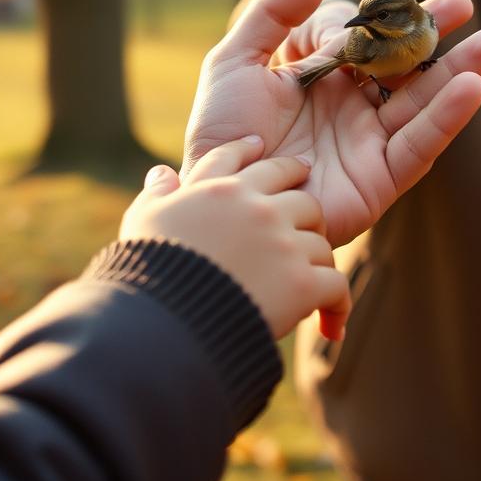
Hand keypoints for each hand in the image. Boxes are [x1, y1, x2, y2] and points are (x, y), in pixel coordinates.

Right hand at [121, 137, 349, 339]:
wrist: (161, 323)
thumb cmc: (146, 273)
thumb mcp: (144, 222)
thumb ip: (158, 194)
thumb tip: (160, 174)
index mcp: (221, 191)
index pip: (251, 161)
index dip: (267, 157)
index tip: (283, 157)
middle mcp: (259, 209)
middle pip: (304, 199)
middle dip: (308, 215)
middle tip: (309, 230)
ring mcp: (283, 245)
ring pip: (322, 243)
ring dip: (318, 264)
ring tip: (312, 283)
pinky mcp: (301, 284)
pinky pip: (335, 286)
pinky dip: (336, 306)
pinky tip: (331, 323)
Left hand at [181, 0, 480, 247]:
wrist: (217, 201)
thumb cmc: (221, 133)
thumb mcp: (238, 60)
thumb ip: (278, 9)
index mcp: (326, 77)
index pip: (373, 39)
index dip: (398, 16)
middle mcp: (354, 108)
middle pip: (408, 68)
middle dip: (440, 39)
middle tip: (469, 5)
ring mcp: (369, 144)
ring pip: (423, 104)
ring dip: (459, 74)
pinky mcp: (378, 181)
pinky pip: (418, 147)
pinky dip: (444, 120)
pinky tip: (471, 88)